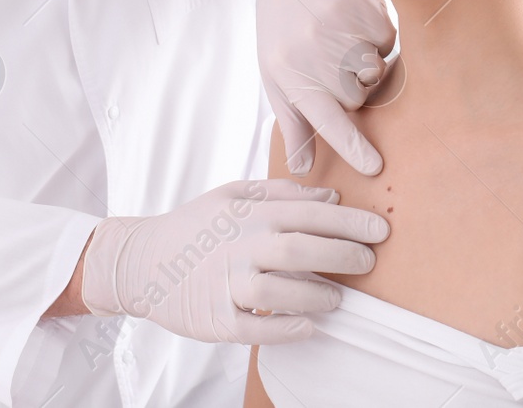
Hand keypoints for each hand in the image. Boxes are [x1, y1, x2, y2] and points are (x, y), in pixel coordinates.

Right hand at [80, 179, 388, 343]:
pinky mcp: (215, 320)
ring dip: (317, 294)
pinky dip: (287, 328)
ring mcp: (225, 284)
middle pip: (299, 249)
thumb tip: (329, 198)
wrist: (141, 261)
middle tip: (369, 261)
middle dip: (343, 255)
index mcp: (247, 213)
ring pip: (278, 291)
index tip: (380, 230)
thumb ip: (280, 193)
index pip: (307, 213)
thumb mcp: (232, 195)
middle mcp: (238, 246)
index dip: (348, 222)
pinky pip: (256, 328)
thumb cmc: (195, 226)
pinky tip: (311, 325)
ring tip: (339, 297)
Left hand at [257, 0, 395, 175]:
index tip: (374, 166)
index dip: (352, 146)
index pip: (328, 120)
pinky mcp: (363, 6)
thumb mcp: (277, 82)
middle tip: (327, 62)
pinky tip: (352, 23)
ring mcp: (341, 27)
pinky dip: (376, 37)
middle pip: (359, 98)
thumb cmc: (282, 40)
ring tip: (339, 41)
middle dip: (350, 88)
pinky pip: (387, 41)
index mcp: (293, 77)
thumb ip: (294, 126)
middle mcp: (316, 53)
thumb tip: (301, 169)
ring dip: (364, 63)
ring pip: (376, 71)